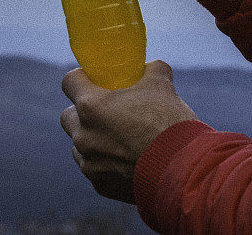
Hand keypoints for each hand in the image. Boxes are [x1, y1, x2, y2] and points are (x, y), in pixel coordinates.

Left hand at [60, 60, 196, 202]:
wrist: (183, 170)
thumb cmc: (170, 123)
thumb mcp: (162, 84)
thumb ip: (150, 70)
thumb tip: (149, 68)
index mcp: (91, 106)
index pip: (69, 82)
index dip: (81, 78)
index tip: (93, 80)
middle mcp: (83, 135)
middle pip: (69, 116)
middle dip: (82, 112)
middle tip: (106, 110)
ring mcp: (89, 162)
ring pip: (79, 145)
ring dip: (92, 139)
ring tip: (118, 138)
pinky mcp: (100, 184)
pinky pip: (94, 168)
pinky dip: (105, 162)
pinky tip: (126, 160)